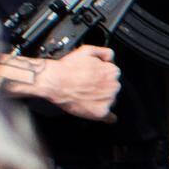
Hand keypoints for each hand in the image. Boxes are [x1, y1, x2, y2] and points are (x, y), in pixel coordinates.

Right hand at [0, 49, 123, 122]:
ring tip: (86, 96)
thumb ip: (104, 52)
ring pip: (110, 102)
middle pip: (112, 89)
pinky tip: (100, 113)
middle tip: (88, 87)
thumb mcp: (88, 50)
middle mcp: (114, 86)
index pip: (114, 76)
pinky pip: (109, 118)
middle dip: (103, 88)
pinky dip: (105, 116)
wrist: (54, 81)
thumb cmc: (68, 68)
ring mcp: (108, 100)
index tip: (95, 78)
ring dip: (101, 100)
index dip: (103, 77)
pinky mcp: (101, 112)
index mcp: (112, 71)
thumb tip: (111, 58)